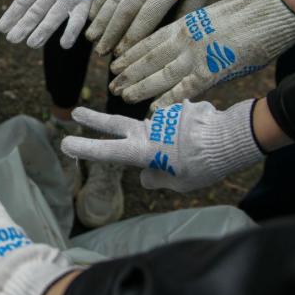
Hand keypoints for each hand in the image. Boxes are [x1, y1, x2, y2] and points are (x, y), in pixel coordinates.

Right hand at [61, 101, 261, 192]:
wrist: (230, 138)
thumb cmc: (204, 167)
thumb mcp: (179, 184)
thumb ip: (158, 181)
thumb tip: (146, 177)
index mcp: (144, 152)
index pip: (107, 152)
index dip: (84, 149)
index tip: (64, 144)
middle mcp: (149, 131)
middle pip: (115, 124)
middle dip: (94, 120)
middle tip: (76, 112)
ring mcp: (163, 119)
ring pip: (158, 131)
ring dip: (168, 142)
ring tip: (192, 153)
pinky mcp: (179, 110)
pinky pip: (179, 125)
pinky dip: (186, 134)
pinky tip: (202, 140)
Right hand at [86, 0, 215, 54]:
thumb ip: (188, 12)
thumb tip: (174, 35)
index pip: (144, 22)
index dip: (131, 41)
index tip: (122, 55)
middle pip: (122, 14)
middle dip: (110, 36)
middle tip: (102, 54)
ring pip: (110, 2)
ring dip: (100, 22)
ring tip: (92, 39)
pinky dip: (98, 2)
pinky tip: (92, 16)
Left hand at [110, 0, 294, 108]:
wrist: (272, 12)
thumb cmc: (248, 15)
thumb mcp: (210, 19)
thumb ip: (194, 34)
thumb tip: (182, 48)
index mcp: (184, 24)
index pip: (149, 41)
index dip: (131, 54)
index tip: (116, 64)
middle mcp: (184, 39)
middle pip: (148, 58)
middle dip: (129, 73)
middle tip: (112, 84)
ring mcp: (197, 55)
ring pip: (160, 74)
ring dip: (140, 87)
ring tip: (123, 96)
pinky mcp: (213, 70)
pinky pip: (184, 89)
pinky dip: (168, 100)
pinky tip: (154, 108)